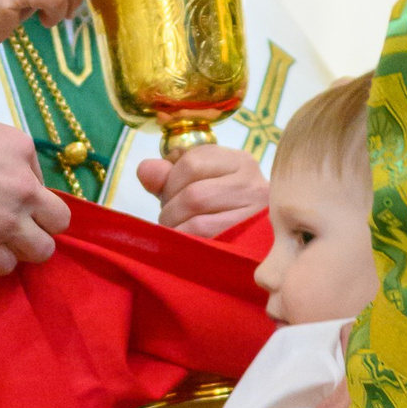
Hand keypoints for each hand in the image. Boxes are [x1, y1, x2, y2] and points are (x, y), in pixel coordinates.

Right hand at [0, 109, 67, 273]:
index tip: (9, 196)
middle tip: (18, 224)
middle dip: (41, 224)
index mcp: (21, 151)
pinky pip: (5, 266)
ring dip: (23, 247)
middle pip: (58, 221)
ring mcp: (7, 221)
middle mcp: (24, 188)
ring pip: (40, 250)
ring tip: (0, 241)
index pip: (43, 180)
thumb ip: (1, 149)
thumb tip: (10, 170)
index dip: (29, 193)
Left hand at [137, 142, 268, 238]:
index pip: (192, 160)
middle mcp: (253, 184)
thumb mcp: (195, 186)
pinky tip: (189, 245)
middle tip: (174, 220)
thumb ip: (167, 176)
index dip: (170, 181)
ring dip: (177, 229)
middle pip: (193, 193)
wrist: (261, 247)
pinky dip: (186, 242)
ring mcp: (255, 213)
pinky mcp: (249, 240)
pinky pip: (204, 238)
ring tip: (180, 232)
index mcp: (239, 162)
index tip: (171, 194)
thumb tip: (145, 170)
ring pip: (197, 219)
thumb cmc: (221, 213)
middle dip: (171, 209)